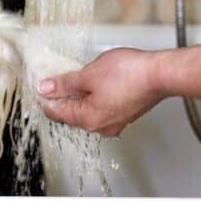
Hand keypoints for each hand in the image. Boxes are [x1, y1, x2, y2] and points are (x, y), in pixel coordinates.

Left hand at [36, 48, 164, 136]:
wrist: (160, 74)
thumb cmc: (129, 74)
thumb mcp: (88, 74)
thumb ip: (65, 83)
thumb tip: (46, 88)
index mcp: (88, 119)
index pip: (57, 113)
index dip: (45, 98)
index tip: (40, 86)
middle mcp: (101, 126)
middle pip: (72, 114)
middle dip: (63, 97)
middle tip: (56, 79)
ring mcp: (116, 122)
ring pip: (89, 111)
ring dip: (80, 96)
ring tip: (76, 78)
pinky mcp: (127, 114)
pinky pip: (103, 108)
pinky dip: (95, 97)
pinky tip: (96, 83)